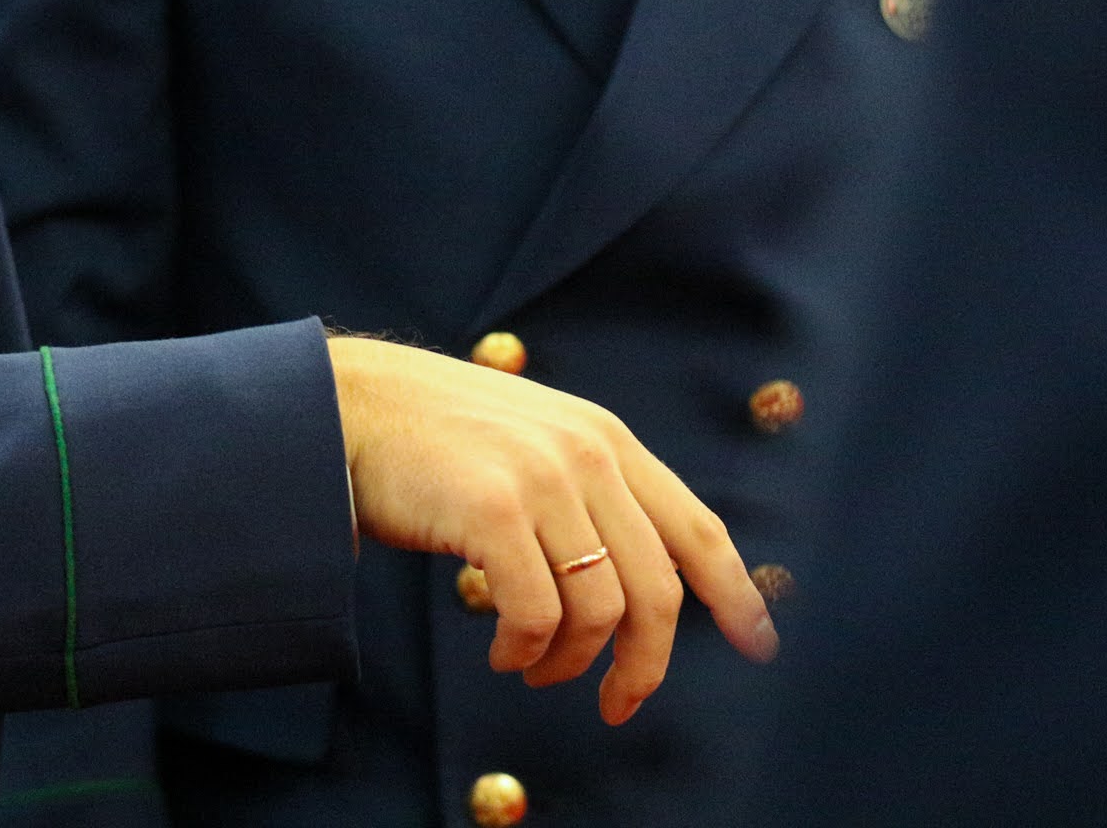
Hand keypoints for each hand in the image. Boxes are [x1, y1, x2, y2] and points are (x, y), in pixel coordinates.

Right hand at [328, 336, 777, 724]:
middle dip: (644, 665)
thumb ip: (585, 492)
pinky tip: (501, 651)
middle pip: (657, 590)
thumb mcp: (531, 444)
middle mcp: (587, 453)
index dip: (735, 593)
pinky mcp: (492, 508)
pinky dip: (524, 650)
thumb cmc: (430, 438)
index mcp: (605, 439)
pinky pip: (536, 614)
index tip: (758, 642)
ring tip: (529, 667)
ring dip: (568, 662)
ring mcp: (542, 479)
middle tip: (615, 702)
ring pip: (600, 611)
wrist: (348, 403)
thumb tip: (630, 582)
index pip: (697, 527)